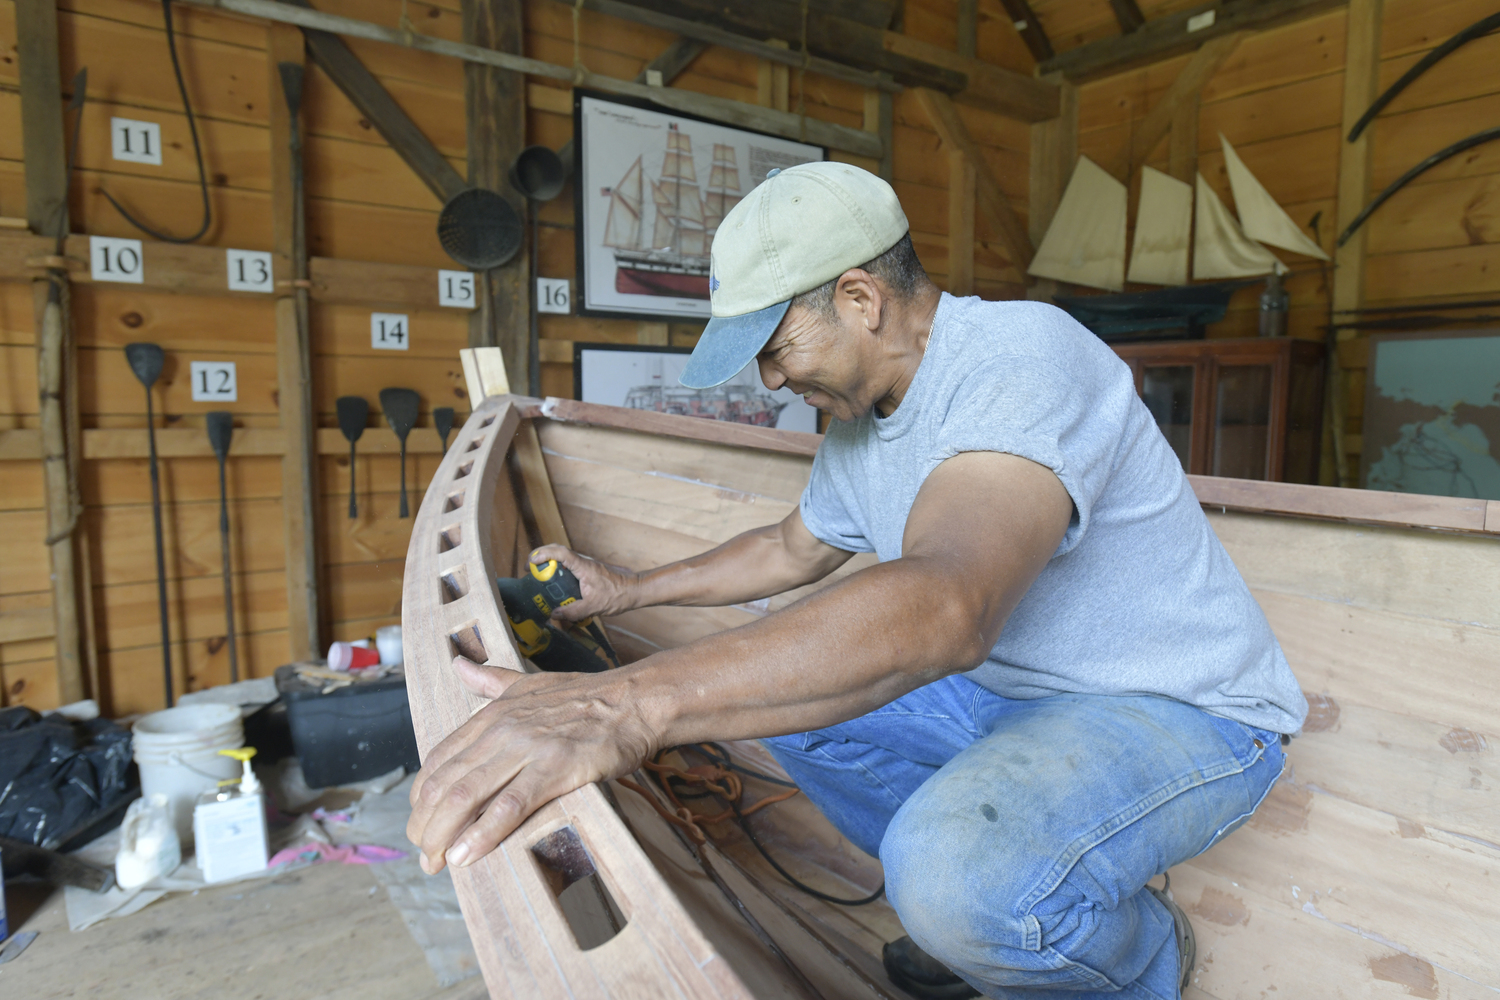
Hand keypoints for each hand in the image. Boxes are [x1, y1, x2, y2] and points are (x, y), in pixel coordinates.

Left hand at [406, 656, 658, 873]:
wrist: (635, 700)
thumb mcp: (529, 683)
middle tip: (425, 856)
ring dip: (442, 836)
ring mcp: (527, 749)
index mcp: (492, 715)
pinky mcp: (555, 769)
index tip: (420, 825)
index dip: (420, 799)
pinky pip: (509, 807)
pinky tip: (466, 856)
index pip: (437, 761)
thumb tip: (459, 665)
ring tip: (437, 863)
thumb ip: (490, 680)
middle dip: (425, 826)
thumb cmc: (587, 696)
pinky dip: (482, 835)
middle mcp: (501, 731)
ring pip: (465, 796)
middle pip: (443, 784)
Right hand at [528, 544, 638, 621]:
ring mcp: (585, 566)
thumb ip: (573, 612)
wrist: (635, 590)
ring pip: (563, 559)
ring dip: (549, 564)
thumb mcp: (594, 607)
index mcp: (583, 567)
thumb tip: (554, 615)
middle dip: (541, 557)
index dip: (544, 553)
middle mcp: (583, 562)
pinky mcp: (587, 572)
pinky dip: (558, 572)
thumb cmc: (618, 595)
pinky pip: (569, 567)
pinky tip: (555, 586)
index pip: (561, 553)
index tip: (532, 561)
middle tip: (529, 569)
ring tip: (538, 578)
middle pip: (558, 552)